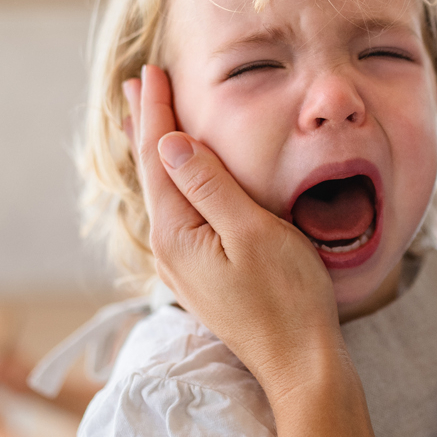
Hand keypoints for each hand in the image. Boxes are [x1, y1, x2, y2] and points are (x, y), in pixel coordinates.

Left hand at [126, 66, 344, 397]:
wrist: (300, 363)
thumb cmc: (287, 298)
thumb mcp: (253, 232)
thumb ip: (210, 186)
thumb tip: (170, 142)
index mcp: (177, 234)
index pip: (160, 157)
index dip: (156, 111)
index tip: (151, 72)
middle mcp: (170, 250)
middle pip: (153, 173)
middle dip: (147, 125)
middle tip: (136, 83)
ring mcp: (185, 266)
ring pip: (164, 194)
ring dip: (158, 151)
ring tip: (145, 120)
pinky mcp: (203, 275)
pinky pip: (178, 213)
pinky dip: (174, 181)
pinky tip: (176, 179)